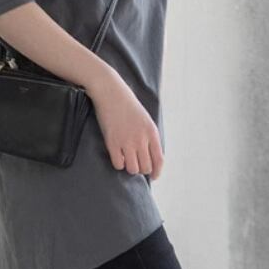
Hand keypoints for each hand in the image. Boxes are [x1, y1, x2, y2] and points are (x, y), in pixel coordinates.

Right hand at [85, 66, 163, 180]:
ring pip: (132, 168)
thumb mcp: (145, 119)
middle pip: (145, 167)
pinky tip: (117, 156)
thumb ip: (148, 136)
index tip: (153, 176)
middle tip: (135, 163)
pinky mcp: (112, 142)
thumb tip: (148, 154)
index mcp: (152, 132)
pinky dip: (118, 163)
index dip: (156, 171)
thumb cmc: (127, 104)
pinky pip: (118, 164)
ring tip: (126, 160)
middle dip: (141, 168)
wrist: (110, 92)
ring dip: (129, 167)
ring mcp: (127, 141)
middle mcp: (141, 139)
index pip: (159, 160)